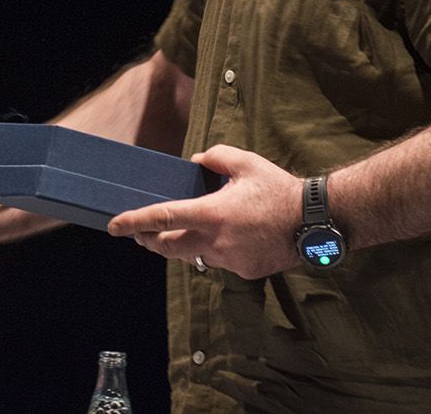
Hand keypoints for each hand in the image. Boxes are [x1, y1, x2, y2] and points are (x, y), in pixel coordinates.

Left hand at [106, 144, 301, 279]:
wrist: (316, 221)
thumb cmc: (280, 189)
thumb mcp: (246, 163)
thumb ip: (216, 158)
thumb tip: (197, 162)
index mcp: (212, 213)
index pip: (163, 219)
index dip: (134, 222)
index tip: (114, 225)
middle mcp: (216, 241)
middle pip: (168, 248)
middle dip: (149, 241)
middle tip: (140, 233)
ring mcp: (230, 260)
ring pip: (195, 255)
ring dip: (186, 244)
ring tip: (188, 228)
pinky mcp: (244, 271)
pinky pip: (220, 261)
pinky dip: (216, 249)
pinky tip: (230, 236)